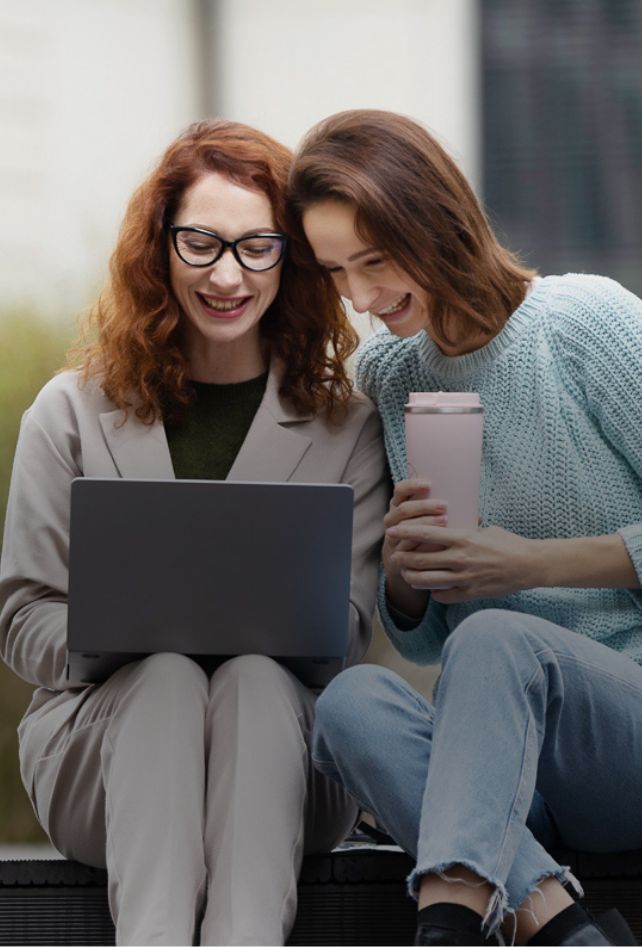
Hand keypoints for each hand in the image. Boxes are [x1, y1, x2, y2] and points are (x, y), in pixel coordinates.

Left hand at [386, 522, 536, 602]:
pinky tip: (431, 589)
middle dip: (402, 559)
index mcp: (463, 538)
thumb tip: (452, 522)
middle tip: (394, 557)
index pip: (426, 534)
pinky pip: (443, 596)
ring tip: (406, 575)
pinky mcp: (470, 593)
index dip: (405, 533)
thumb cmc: (508, 543)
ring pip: (426, 581)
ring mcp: (464, 578)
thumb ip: (466, 528)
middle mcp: (460, 559)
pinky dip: (434, 593)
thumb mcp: (486, 529)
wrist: (530, 565)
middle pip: (419, 560)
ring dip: (412, 578)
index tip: (392, 531)